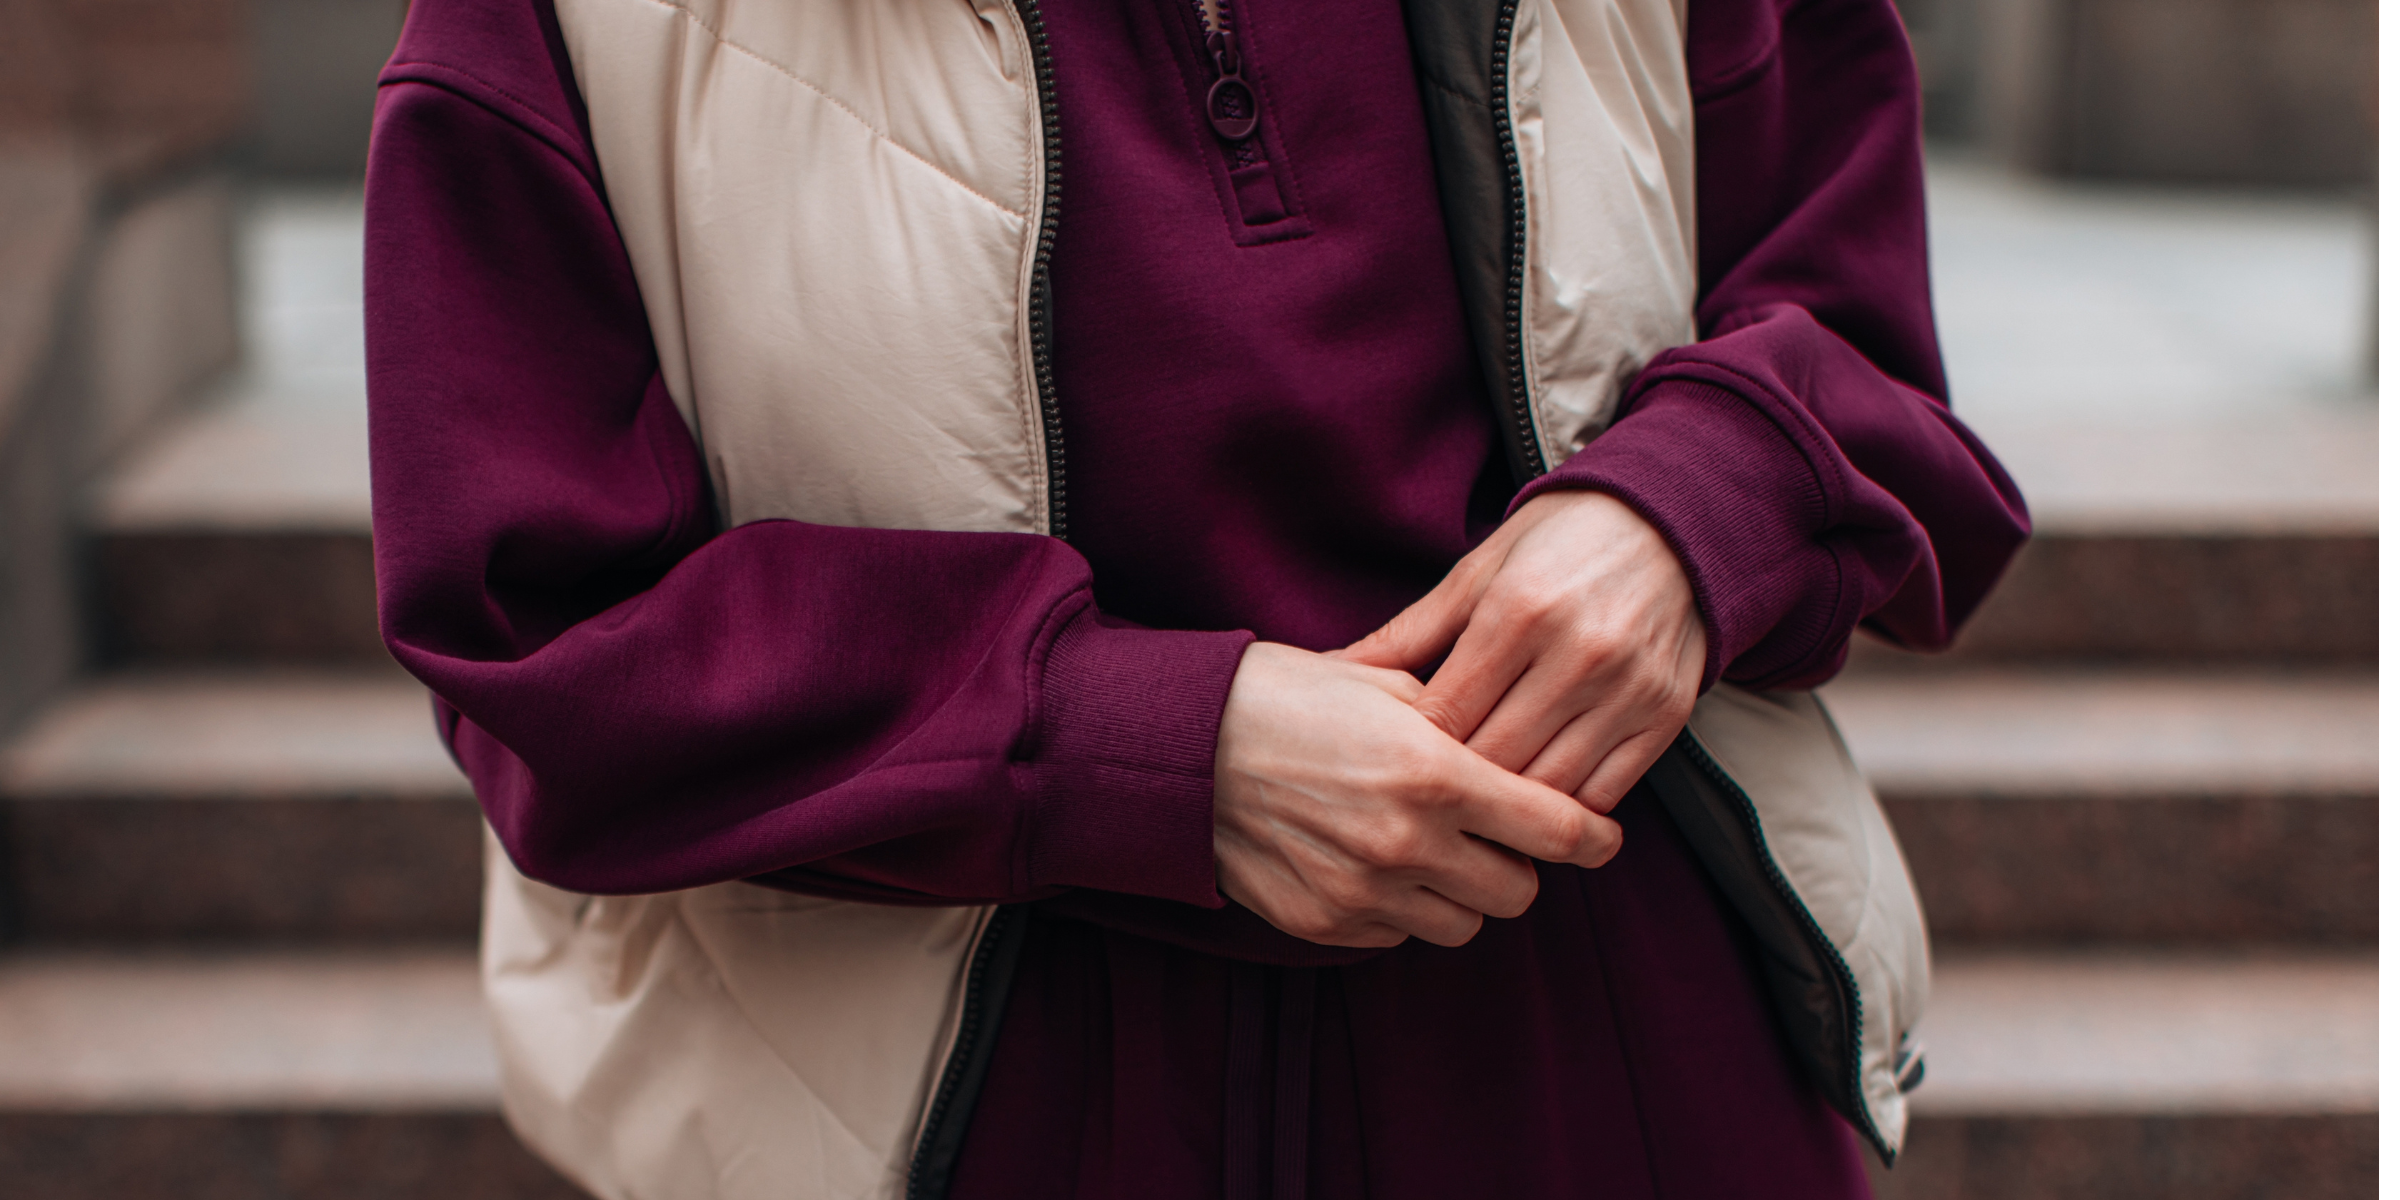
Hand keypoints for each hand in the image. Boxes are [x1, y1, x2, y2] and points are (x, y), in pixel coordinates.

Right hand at [1212, 642, 1621, 947]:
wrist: (1183, 744)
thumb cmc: (1286, 696)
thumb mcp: (1386, 682)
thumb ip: (1463, 722)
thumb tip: (1521, 749)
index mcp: (1436, 773)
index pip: (1557, 830)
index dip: (1594, 837)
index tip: (1602, 838)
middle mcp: (1408, 842)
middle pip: (1518, 891)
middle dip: (1516, 863)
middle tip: (1496, 834)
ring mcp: (1365, 891)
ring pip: (1463, 925)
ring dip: (1461, 893)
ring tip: (1432, 851)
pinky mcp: (1325, 922)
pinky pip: (1398, 935)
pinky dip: (1401, 907)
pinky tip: (1375, 863)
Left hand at [1341, 490, 1704, 811]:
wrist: (1674, 523)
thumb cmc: (1558, 543)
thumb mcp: (1478, 570)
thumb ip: (1409, 633)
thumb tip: (1330, 673)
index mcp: (1519, 611)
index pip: (1445, 716)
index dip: (1410, 752)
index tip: (1387, 767)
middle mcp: (1579, 653)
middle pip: (1493, 760)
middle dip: (1451, 790)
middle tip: (1417, 808)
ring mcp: (1629, 689)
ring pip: (1549, 789)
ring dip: (1506, 812)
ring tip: (1469, 818)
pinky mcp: (1667, 715)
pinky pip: (1606, 794)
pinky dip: (1564, 810)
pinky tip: (1534, 808)